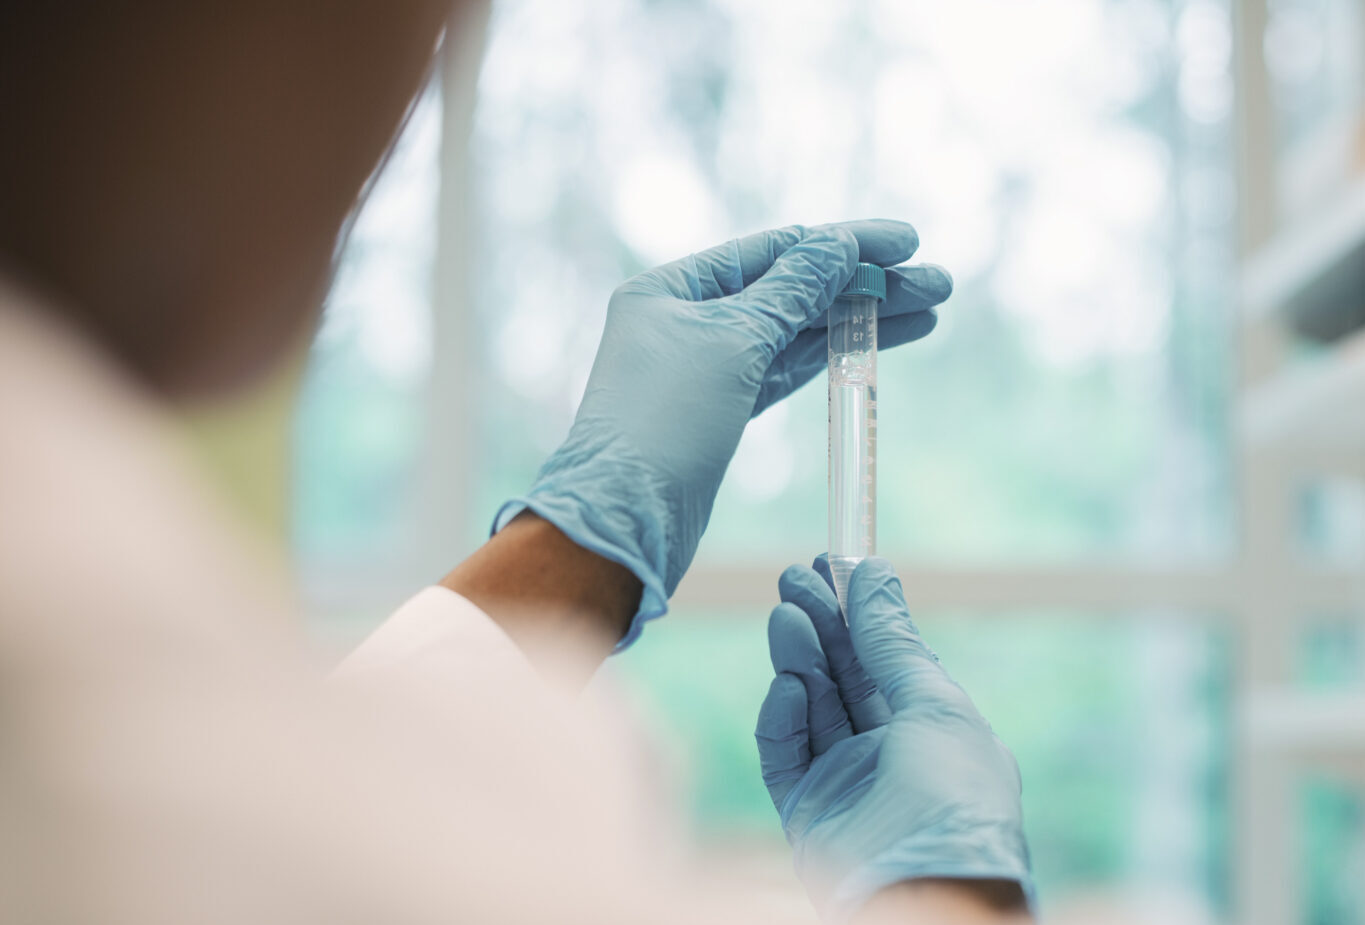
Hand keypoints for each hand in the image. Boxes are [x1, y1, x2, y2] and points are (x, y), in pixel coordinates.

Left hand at [494, 221, 951, 648]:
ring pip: (798, 331)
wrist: (625, 522)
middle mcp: (688, 319)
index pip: (775, 249)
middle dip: (866, 285)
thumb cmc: (663, 424)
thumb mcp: (733, 342)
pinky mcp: (724, 410)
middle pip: (794, 289)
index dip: (845, 244)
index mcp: (672, 287)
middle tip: (938, 284)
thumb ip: (792, 290)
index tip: (907, 242)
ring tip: (930, 309)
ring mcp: (707, 366)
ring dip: (861, 320)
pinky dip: (833, 357)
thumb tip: (837, 244)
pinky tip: (878, 344)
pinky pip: (788, 369)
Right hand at [756, 557, 1032, 921]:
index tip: (832, 563)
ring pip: (812, 706)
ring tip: (785, 614)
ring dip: (799, 658)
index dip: (859, 611)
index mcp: (932, 728)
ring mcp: (846, 783)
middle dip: (820, 624)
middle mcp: (888, 753)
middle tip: (793, 575)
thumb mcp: (934, 705)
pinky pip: (786, 755)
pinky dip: (783, 718)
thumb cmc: (954, 799)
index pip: (886, 659)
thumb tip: (873, 572)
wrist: (928, 890)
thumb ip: (893, 642)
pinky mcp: (808, 812)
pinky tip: (788, 686)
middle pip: (844, 676)